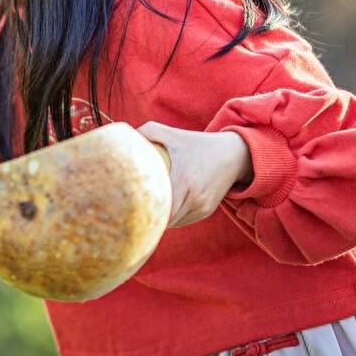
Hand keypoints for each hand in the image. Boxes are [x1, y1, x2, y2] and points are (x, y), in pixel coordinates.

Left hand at [137, 122, 253, 228]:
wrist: (234, 154)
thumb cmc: (197, 143)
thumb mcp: (173, 134)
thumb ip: (146, 132)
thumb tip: (120, 141)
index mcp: (184, 179)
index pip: (159, 205)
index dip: (143, 209)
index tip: (126, 207)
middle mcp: (195, 197)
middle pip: (165, 218)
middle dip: (147, 217)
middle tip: (127, 212)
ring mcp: (202, 206)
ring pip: (173, 222)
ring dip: (158, 220)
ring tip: (141, 212)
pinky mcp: (206, 211)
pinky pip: (183, 221)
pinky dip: (171, 218)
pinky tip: (160, 211)